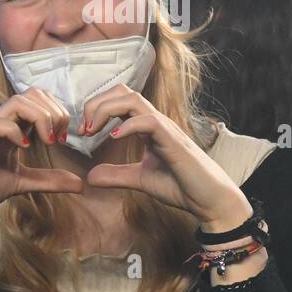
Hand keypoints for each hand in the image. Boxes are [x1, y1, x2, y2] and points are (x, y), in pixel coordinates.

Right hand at [0, 88, 84, 220]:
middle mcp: (2, 122)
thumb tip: (81, 184)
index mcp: (14, 128)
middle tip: (57, 139)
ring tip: (45, 141)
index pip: (41, 100)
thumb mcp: (22, 183)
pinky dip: (16, 132)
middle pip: (33, 93)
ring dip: (40, 117)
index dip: (59, 114)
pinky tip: (23, 149)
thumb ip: (49, 180)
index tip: (63, 140)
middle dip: (54, 112)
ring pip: (18, 101)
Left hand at [82, 84, 250, 228]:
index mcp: (147, 127)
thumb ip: (117, 175)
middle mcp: (155, 122)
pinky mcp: (173, 141)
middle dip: (97, 104)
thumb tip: (90, 177)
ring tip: (93, 130)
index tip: (83, 131)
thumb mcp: (140, 179)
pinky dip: (128, 125)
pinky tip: (114, 137)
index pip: (119, 100)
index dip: (96, 109)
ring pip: (134, 100)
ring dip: (107, 110)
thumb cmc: (181, 186)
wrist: (209, 200)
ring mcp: (165, 129)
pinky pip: (149, 122)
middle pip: (123, 92)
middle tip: (83, 128)